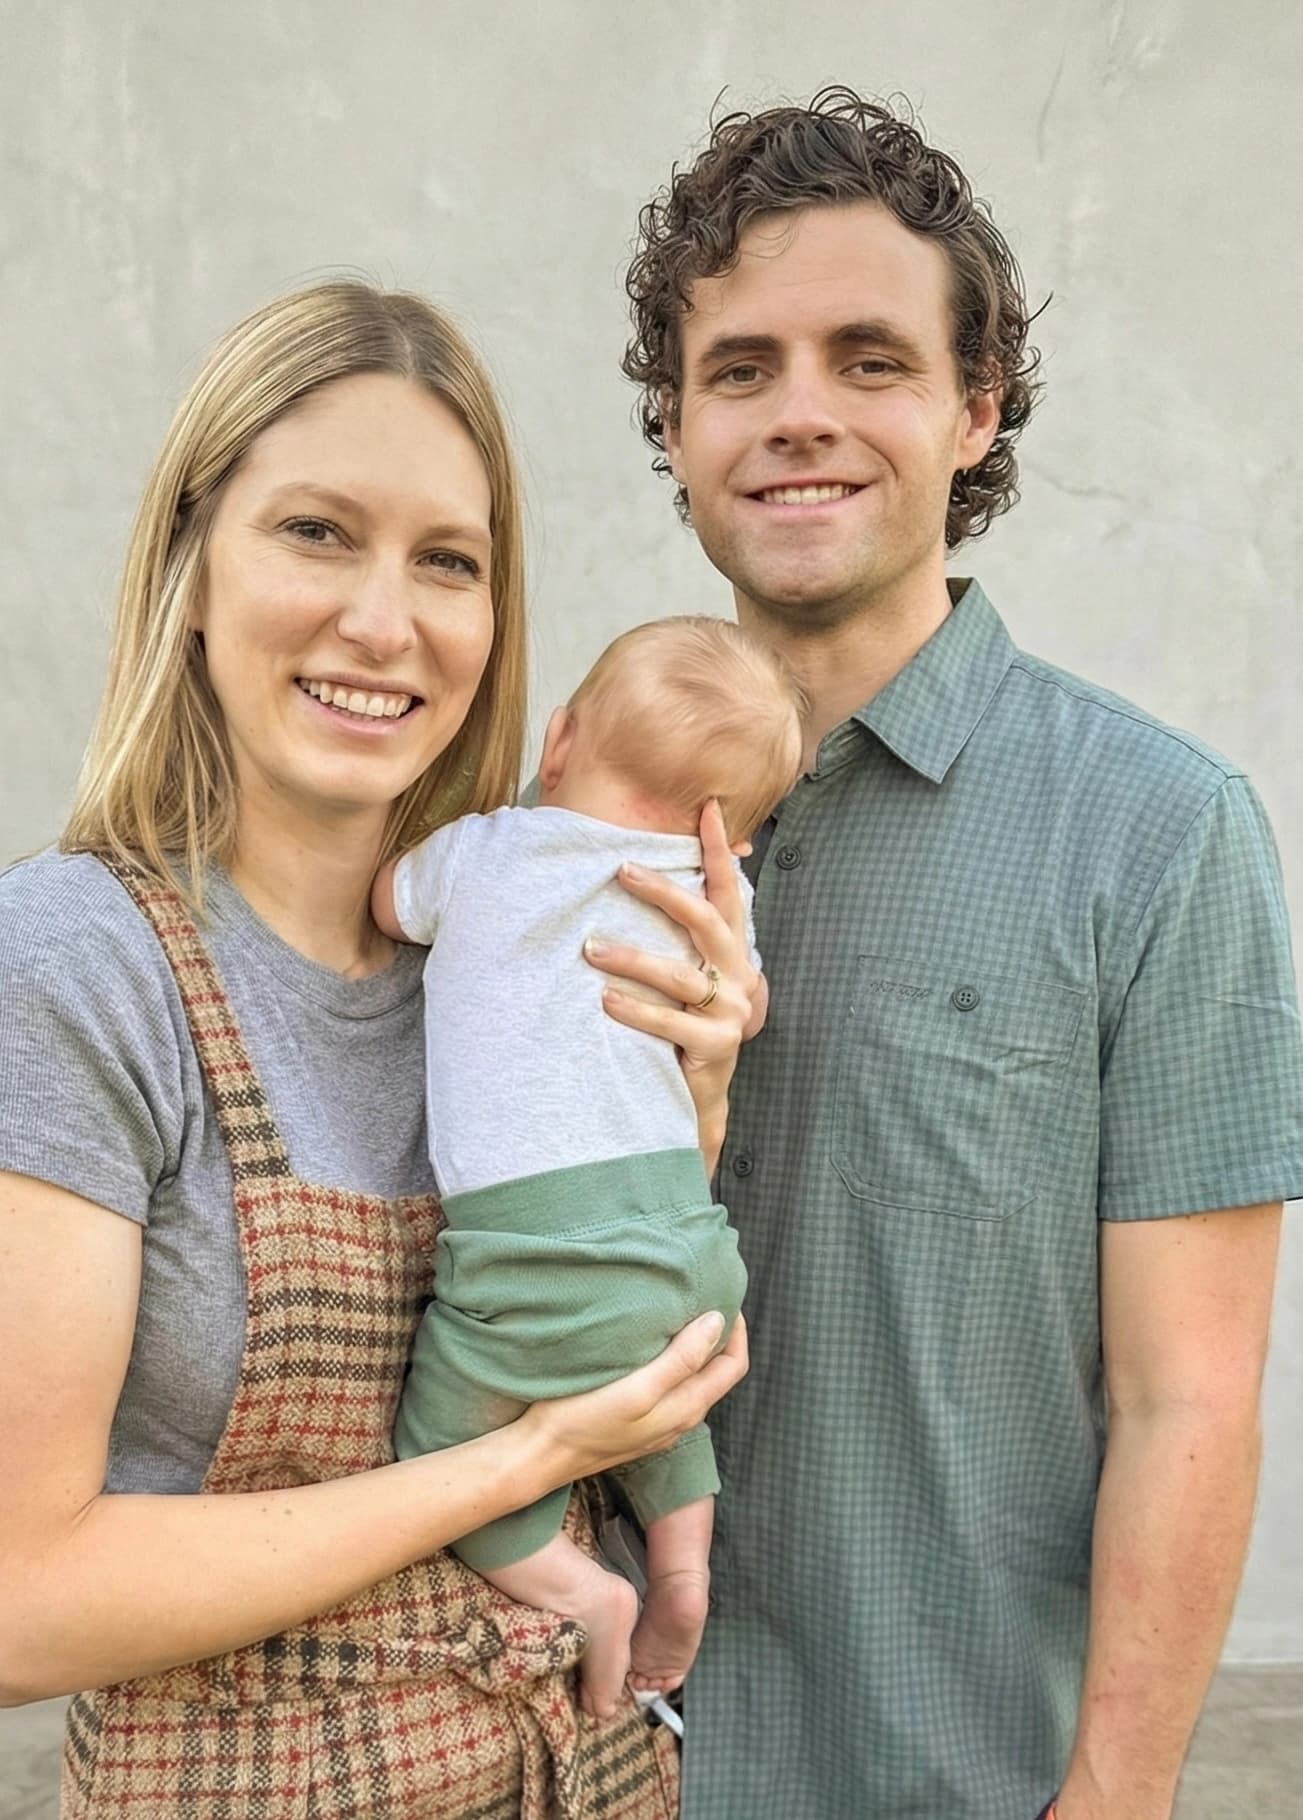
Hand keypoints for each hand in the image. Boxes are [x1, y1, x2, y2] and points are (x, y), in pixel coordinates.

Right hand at [523, 1311, 748, 1482]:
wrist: (539, 1457)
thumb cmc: (582, 1421)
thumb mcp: (637, 1388)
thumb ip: (681, 1360)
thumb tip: (719, 1322)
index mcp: (686, 1408)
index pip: (734, 1366)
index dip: (737, 1331)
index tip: (724, 1297)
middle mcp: (680, 1419)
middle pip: (717, 1373)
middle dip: (719, 1336)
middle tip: (704, 1298)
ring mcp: (659, 1424)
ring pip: (692, 1380)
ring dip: (695, 1348)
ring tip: (679, 1314)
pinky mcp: (638, 1423)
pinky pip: (669, 1388)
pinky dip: (673, 1362)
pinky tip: (650, 1346)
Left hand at [586, 799, 759, 1170]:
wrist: (697, 1092)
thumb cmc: (680, 1020)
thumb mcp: (684, 969)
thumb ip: (672, 930)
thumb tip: (628, 872)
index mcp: (731, 948)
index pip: (728, 889)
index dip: (718, 849)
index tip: (705, 807)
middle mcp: (738, 973)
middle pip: (705, 920)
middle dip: (663, 891)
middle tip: (618, 870)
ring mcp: (731, 1010)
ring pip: (680, 974)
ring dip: (632, 958)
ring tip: (590, 948)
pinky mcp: (717, 1046)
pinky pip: (671, 1022)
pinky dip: (635, 1009)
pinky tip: (603, 1001)